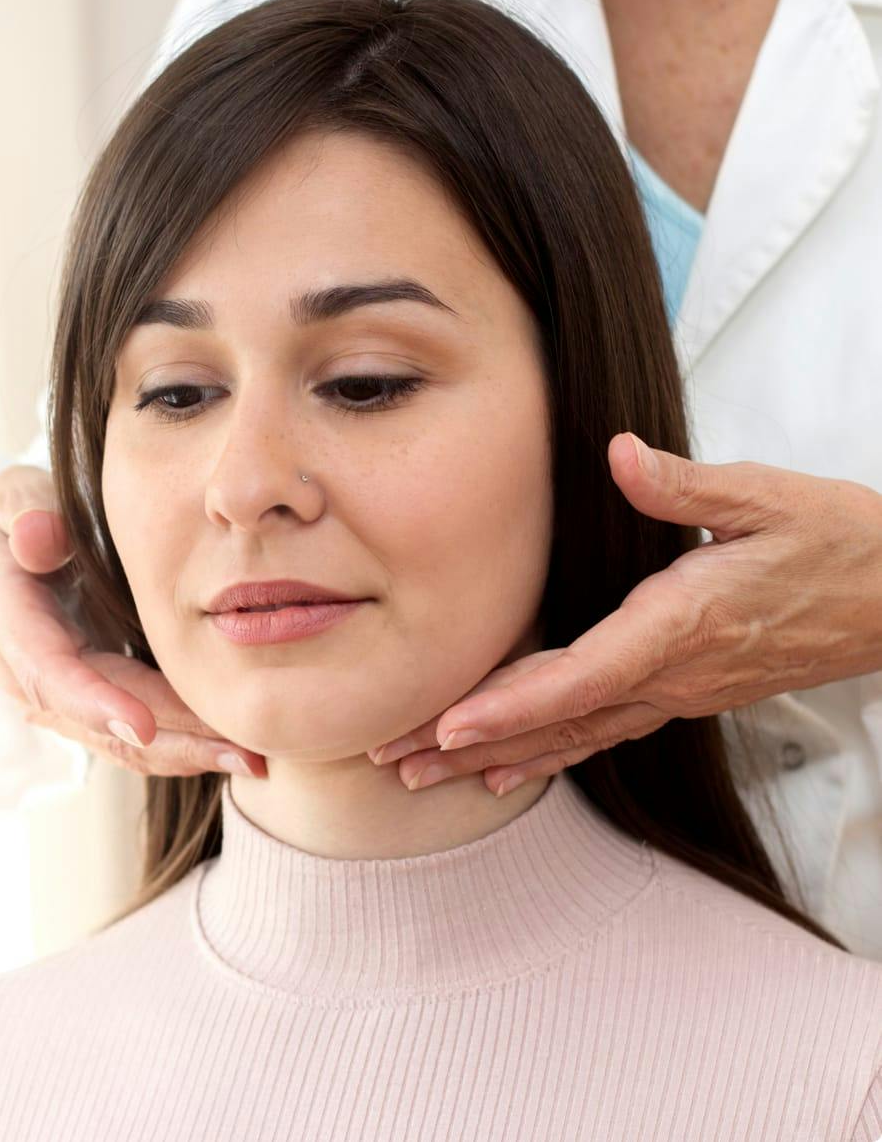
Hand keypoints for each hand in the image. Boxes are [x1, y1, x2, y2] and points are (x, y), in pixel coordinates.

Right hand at [0, 463, 266, 778]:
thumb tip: (38, 536)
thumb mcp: (12, 501)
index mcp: (14, 625)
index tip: (141, 726)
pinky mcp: (92, 702)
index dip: (94, 702)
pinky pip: (137, 736)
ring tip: (251, 760)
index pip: (50, 675)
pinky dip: (185, 745)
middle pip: (101, 723)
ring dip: (189, 753)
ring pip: (123, 742)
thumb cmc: (16, 515)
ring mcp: (62, 698)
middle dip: (172, 740)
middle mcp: (33, 677)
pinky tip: (234, 750)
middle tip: (238, 751)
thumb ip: (27, 515)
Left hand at [368, 432, 881, 796]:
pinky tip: (506, 772)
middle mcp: (671, 675)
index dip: (511, 705)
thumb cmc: (835, 544)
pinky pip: (599, 733)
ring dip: (494, 758)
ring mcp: (676, 694)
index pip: (582, 676)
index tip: (448, 725)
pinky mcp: (680, 694)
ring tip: (424, 777)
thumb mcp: (767, 498)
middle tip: (395, 758)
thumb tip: (620, 454)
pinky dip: (545, 753)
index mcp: (681, 625)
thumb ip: (685, 485)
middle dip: (472, 743)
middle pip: (556, 720)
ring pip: (571, 736)